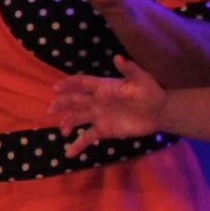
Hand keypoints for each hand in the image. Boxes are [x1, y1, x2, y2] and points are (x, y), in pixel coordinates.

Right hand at [49, 55, 166, 155]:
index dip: (69, 84)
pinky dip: (77, 145)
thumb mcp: (142, 80)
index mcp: (104, 87)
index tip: (56, 88)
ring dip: (66, 123)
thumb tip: (118, 57)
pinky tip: (68, 153)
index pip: (82, 83)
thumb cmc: (150, 92)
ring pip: (76, 118)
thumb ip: (129, 70)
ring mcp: (98, 116)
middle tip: (50, 109)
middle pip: (74, 101)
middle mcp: (97, 101)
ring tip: (63, 130)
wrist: (159, 113)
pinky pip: (86, 138)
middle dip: (61, 104)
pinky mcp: (103, 130)